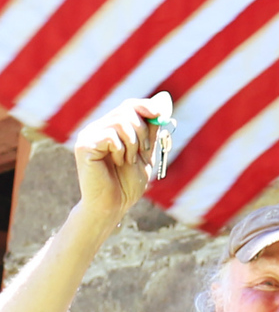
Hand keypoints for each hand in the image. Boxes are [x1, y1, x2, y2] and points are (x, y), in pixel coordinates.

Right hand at [74, 92, 172, 225]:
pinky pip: (110, 136)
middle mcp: (98, 128)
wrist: (112, 206)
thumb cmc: (126, 185)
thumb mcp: (144, 156)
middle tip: (144, 150)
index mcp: (111, 128)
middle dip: (143, 130)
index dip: (146, 106)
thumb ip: (150, 134)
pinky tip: (117, 163)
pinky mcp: (84, 145)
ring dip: (133, 143)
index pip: (129, 106)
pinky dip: (121, 150)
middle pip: (126, 109)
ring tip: (129, 160)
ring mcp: (89, 135)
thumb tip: (160, 109)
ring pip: (120, 121)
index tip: (161, 112)